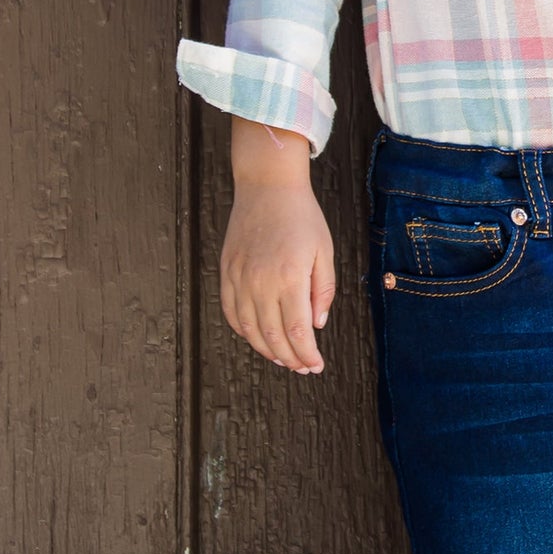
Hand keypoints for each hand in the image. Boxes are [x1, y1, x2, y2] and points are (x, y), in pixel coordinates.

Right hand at [221, 118, 335, 373]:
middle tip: (303, 366)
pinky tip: (258, 336)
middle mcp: (261, 281)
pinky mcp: (227, 272)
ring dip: (267, 350)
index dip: (307, 355)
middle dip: (291, 358)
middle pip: (273, 337)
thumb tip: (317, 325)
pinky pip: (232, 313)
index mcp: (290, 277)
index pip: (298, 332)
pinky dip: (244, 331)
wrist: (267, 186)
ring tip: (283, 357)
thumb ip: (323, 291)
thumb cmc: (302, 216)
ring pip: (250, 330)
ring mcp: (240, 278)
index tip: (316, 365)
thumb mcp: (325, 252)